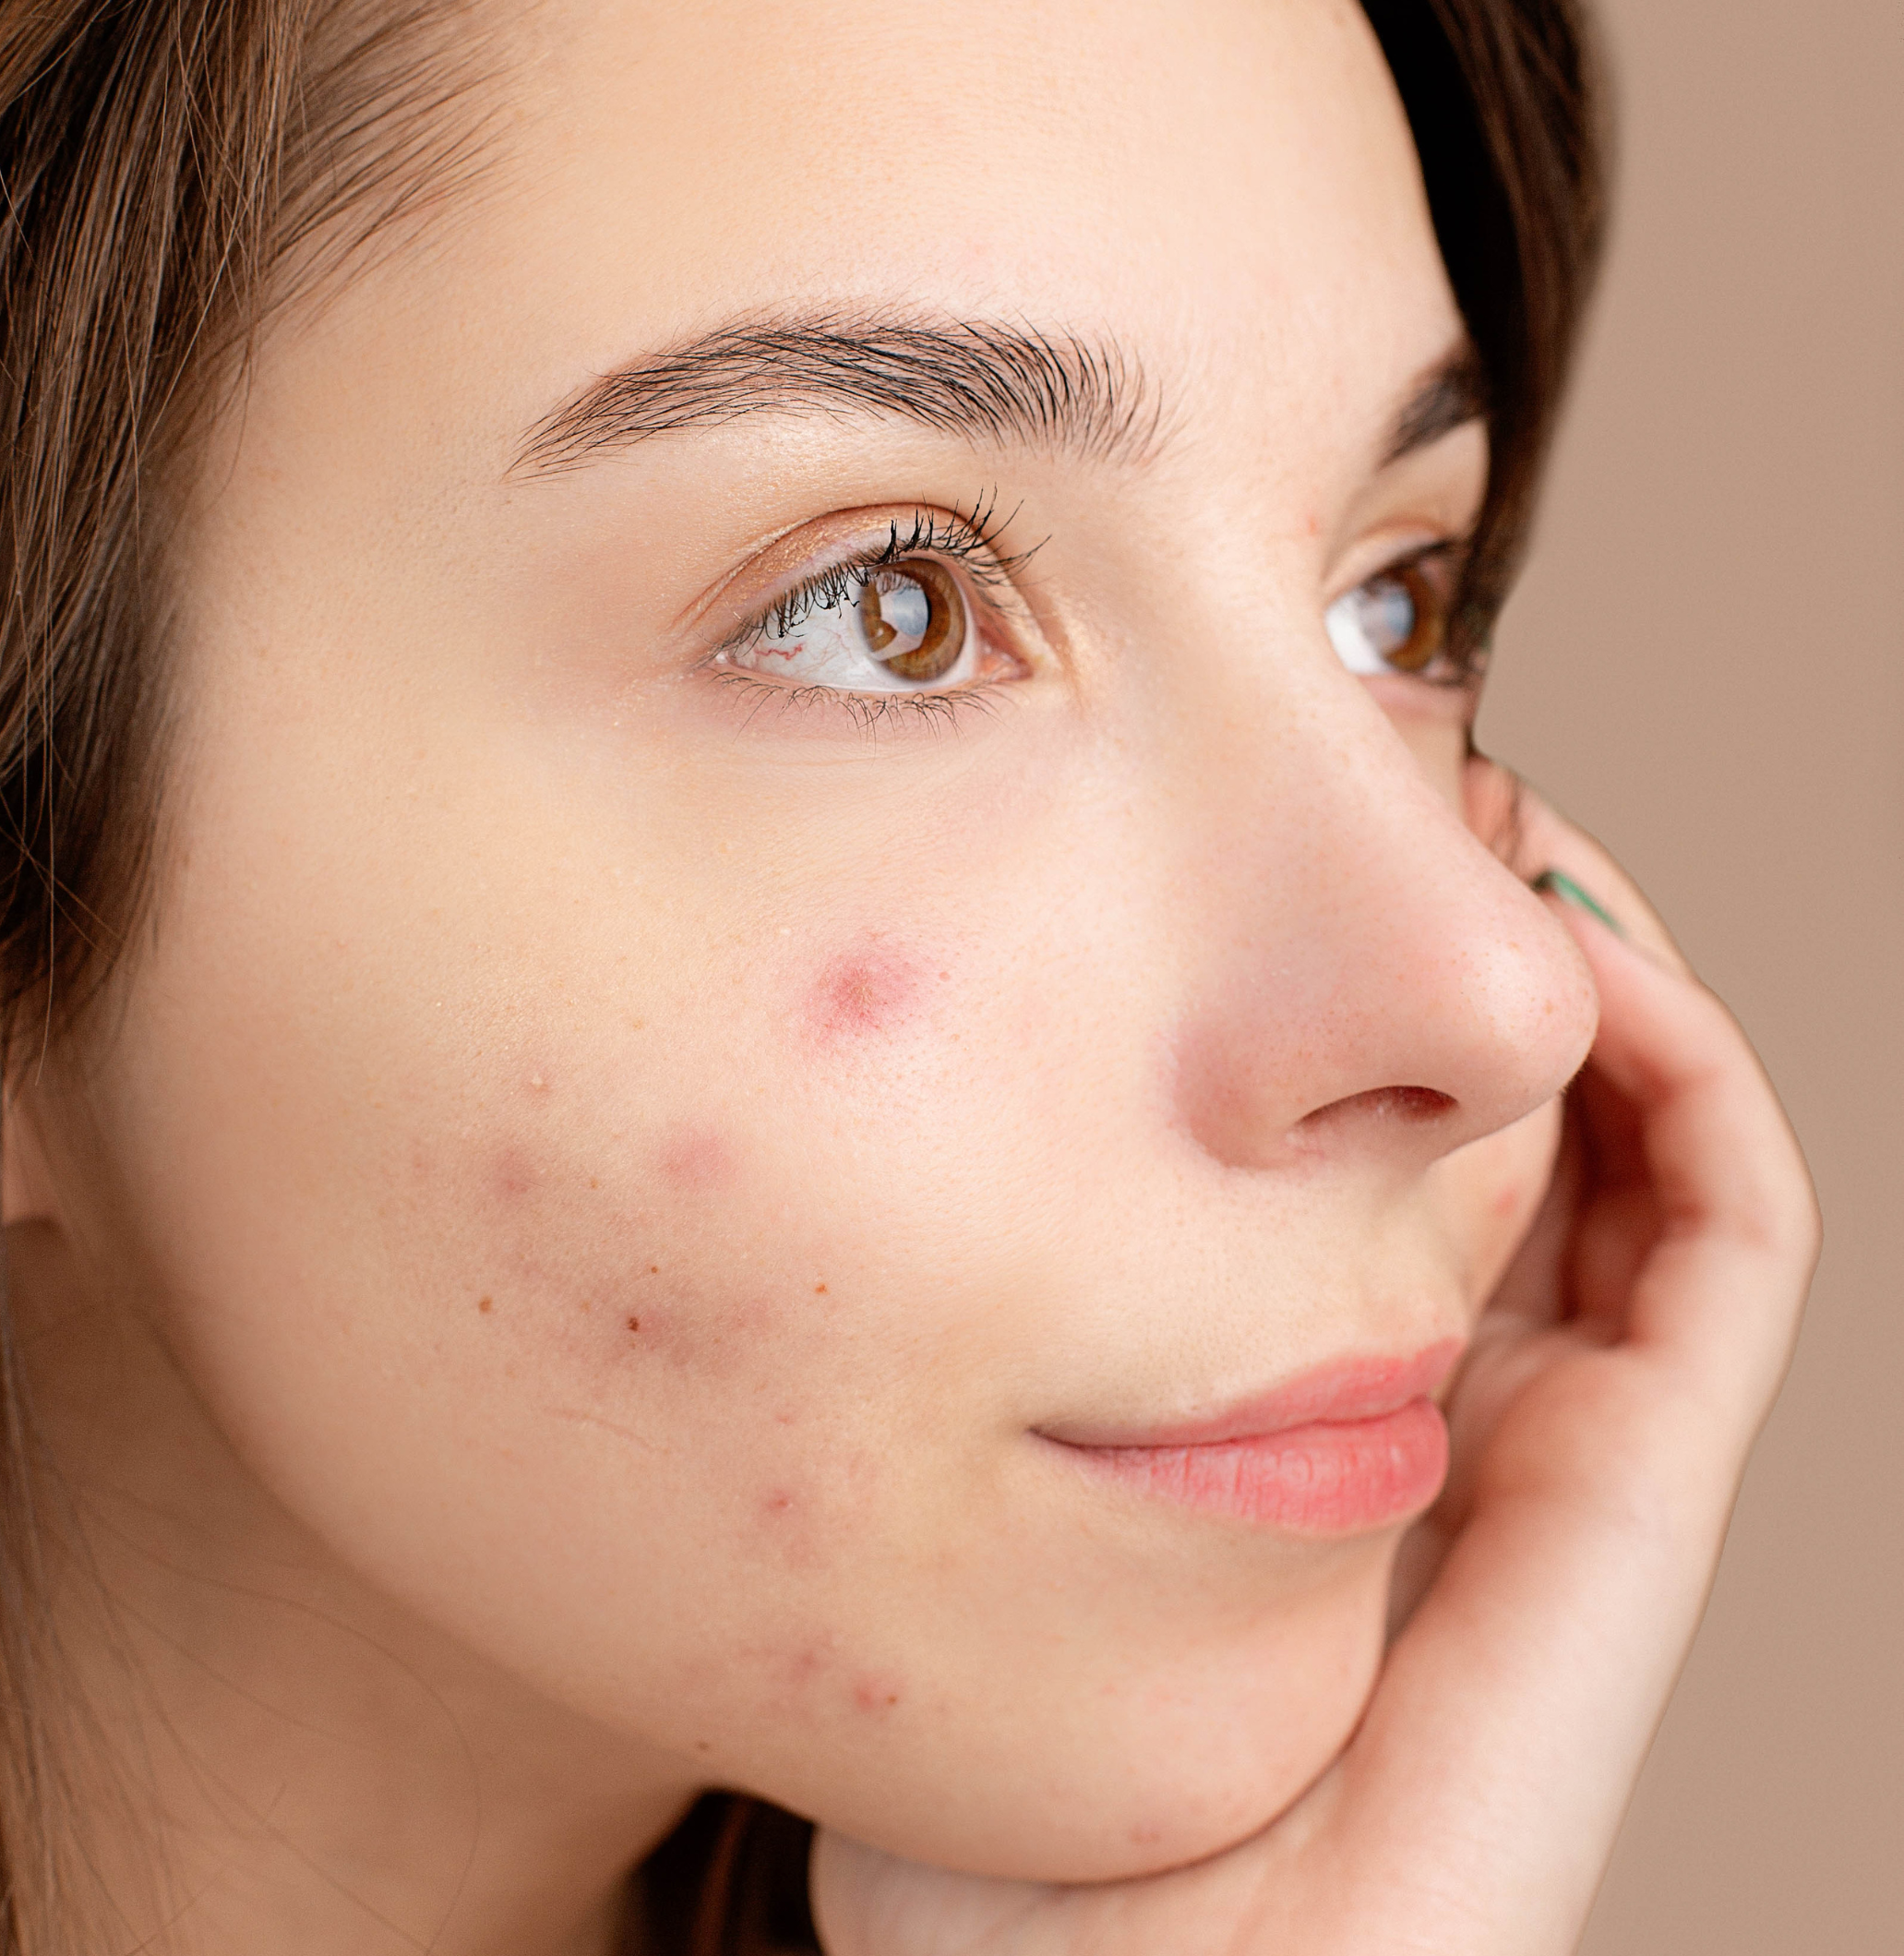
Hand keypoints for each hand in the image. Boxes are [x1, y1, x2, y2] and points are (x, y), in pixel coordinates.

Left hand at [812, 774, 1818, 1955]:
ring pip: (1632, 1151)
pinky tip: (1581, 944)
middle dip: (1465, 942)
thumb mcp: (929, 1521)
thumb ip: (926, 1378)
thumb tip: (852, 1189)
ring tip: (1507, 809)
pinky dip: (1689, 1077)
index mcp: (1299, 1415)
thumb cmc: (998, 1803)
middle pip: (1498, 1127)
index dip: (1343, 989)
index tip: (1261, 837)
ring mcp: (1552, 1451)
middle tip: (1405, 772)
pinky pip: (1723, 1240)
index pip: (1364, 1162)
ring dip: (1595, 969)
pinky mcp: (1629, 1495)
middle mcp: (1442, 1416)